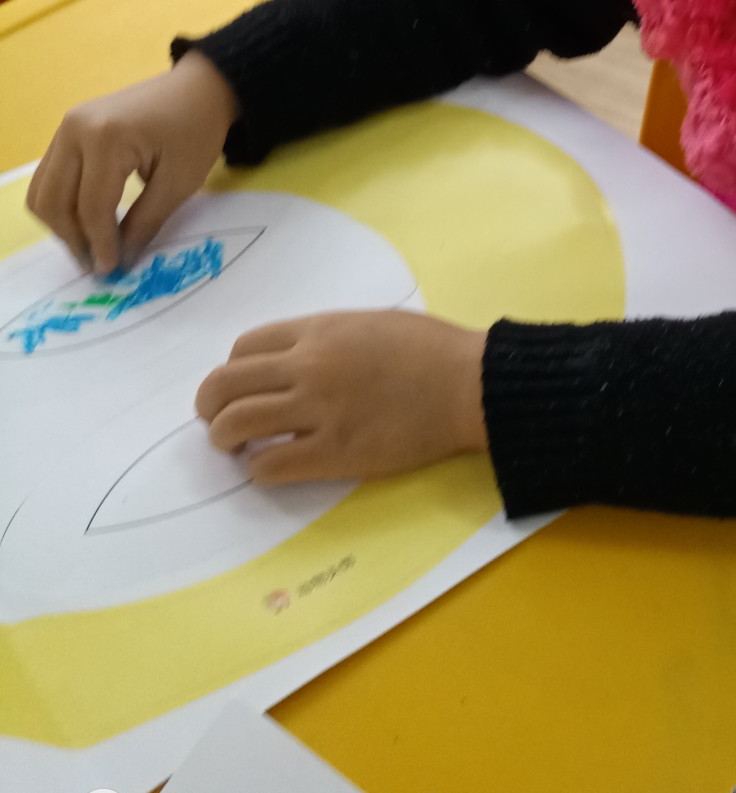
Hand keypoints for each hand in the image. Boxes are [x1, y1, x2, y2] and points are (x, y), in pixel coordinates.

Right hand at [26, 53, 240, 274]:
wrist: (198, 88)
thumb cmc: (197, 131)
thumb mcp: (180, 182)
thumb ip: (145, 222)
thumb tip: (118, 261)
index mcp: (106, 137)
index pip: (91, 206)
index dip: (99, 244)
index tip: (111, 271)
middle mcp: (75, 129)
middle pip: (54, 201)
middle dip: (73, 239)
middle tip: (98, 264)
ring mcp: (66, 127)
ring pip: (43, 192)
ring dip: (61, 225)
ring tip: (92, 246)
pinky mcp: (67, 130)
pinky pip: (50, 177)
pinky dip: (62, 205)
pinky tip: (88, 222)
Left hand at [195, 310, 488, 482]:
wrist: (469, 384)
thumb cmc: (430, 348)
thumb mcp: (369, 323)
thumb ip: (325, 337)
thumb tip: (292, 361)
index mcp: (318, 331)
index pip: (243, 348)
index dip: (232, 369)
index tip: (240, 387)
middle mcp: (307, 367)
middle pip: (224, 385)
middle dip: (210, 405)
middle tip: (217, 421)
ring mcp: (318, 411)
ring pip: (235, 425)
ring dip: (224, 438)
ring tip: (236, 447)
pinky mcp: (333, 454)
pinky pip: (269, 466)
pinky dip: (259, 470)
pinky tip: (271, 468)